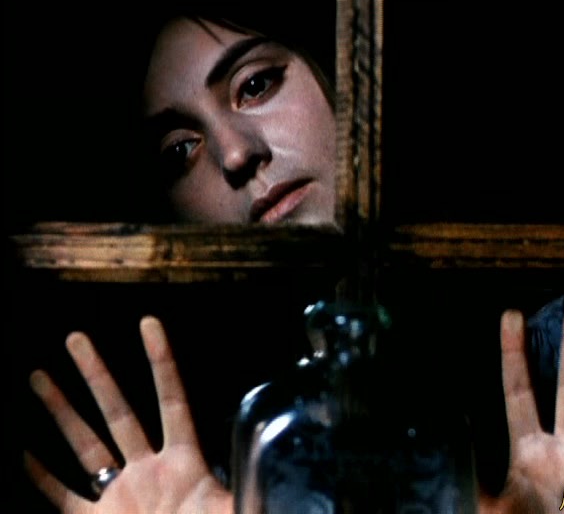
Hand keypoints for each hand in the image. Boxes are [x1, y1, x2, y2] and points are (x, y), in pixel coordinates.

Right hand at [25, 316, 232, 513]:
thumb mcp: (235, 509)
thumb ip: (252, 488)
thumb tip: (283, 459)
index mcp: (184, 461)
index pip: (171, 398)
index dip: (162, 361)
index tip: (149, 323)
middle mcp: (148, 469)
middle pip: (118, 410)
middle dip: (97, 374)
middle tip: (75, 337)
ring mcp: (120, 494)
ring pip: (85, 443)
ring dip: (61, 411)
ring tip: (39, 376)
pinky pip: (61, 496)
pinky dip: (41, 477)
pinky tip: (23, 452)